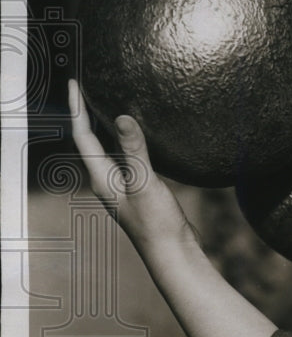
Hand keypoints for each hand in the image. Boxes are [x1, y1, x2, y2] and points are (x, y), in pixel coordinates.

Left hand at [68, 79, 196, 255]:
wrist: (173, 253)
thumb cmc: (157, 223)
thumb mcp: (145, 183)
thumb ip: (134, 151)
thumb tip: (122, 117)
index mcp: (102, 179)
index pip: (82, 136)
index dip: (77, 108)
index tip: (75, 83)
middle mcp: (107, 182)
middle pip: (89, 141)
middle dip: (86, 114)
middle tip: (88, 87)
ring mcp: (122, 187)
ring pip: (107, 150)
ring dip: (104, 127)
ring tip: (107, 104)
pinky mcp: (138, 191)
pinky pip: (125, 159)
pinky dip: (124, 141)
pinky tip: (137, 137)